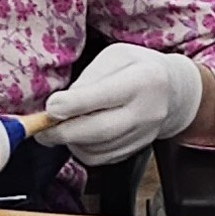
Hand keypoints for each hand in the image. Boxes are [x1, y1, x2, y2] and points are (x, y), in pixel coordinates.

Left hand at [39, 41, 211, 163]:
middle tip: (41, 130)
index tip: (50, 108)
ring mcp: (144, 135)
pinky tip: (76, 136)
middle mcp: (147, 111)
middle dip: (64, 132)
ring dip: (70, 142)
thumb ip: (89, 79)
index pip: (105, 96)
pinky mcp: (136, 151)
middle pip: (100, 131)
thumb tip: (60, 105)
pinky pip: (102, 158)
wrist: (173, 92)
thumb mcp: (115, 57)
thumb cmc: (138, 68)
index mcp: (144, 80)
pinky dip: (82, 150)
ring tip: (57, 129)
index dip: (73, 105)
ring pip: (98, 149)